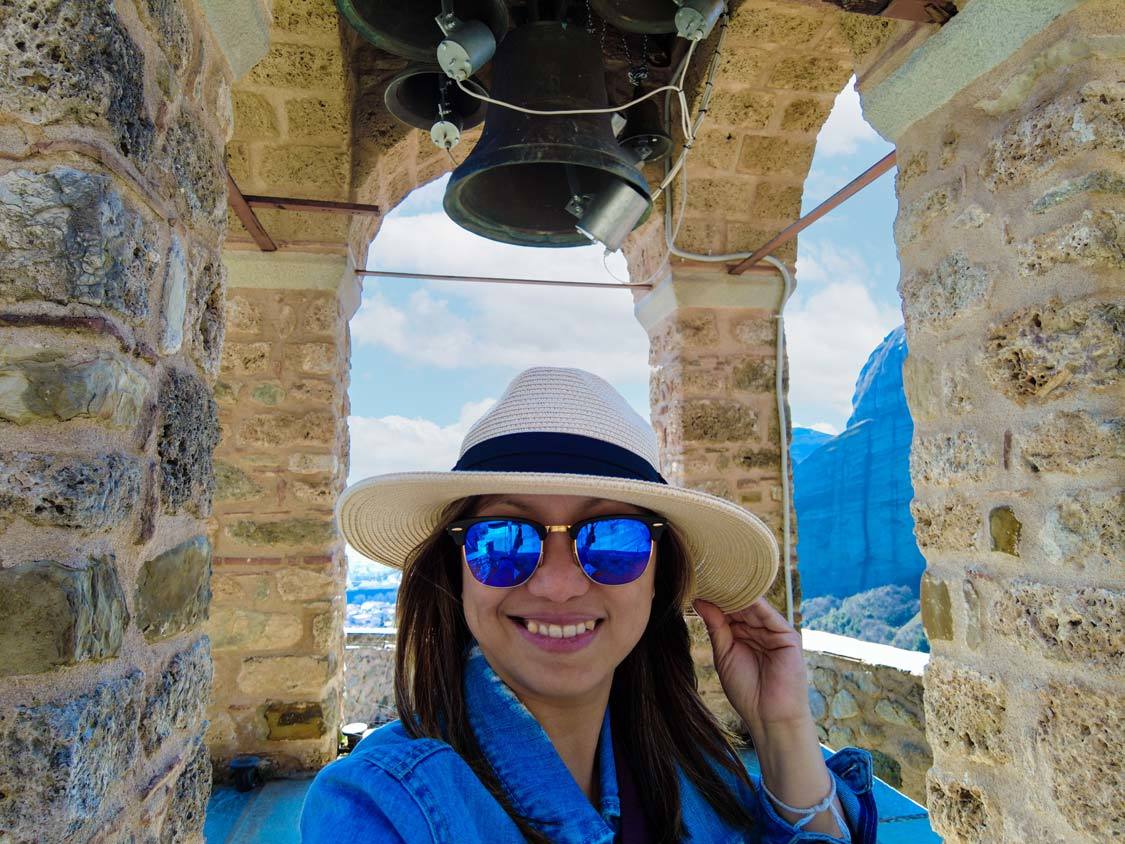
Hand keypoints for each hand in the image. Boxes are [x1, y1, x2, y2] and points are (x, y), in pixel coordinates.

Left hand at [695, 598, 844, 836]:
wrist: (769, 717)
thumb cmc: (746, 691)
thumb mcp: (724, 654)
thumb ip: (716, 626)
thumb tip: (700, 600)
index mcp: (743, 635)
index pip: (728, 610)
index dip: (714, 597)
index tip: (696, 581)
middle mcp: (759, 630)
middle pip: (740, 605)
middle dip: (724, 592)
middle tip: (704, 573)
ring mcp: (774, 632)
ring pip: (753, 607)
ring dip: (736, 594)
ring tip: (717, 578)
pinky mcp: (787, 635)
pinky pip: (768, 615)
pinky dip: (753, 603)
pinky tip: (738, 593)